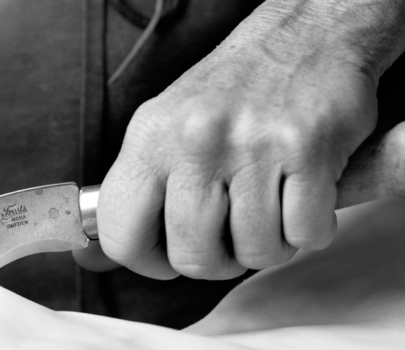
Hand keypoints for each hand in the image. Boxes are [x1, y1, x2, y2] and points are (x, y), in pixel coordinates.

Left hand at [79, 19, 384, 279]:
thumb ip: (141, 189)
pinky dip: (313, 226)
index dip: (149, 261)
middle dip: (222, 259)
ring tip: (276, 203)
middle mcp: (195, 137)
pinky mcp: (308, 149)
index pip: (121, 234)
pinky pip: (305, 234)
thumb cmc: (243, 88)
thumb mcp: (172, 124)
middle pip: (194, 258)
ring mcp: (252, 144)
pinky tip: (307, 191)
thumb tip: (90, 257)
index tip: (171, 255)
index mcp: (151, 134)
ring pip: (256, 252)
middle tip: (237, 230)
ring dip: (273, 242)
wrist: (314, 33)